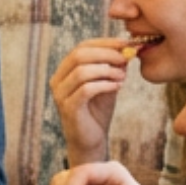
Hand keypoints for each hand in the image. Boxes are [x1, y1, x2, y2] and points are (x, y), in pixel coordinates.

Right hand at [49, 38, 131, 166]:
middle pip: (79, 55)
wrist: (91, 142)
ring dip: (107, 70)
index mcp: (65, 71)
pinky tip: (117, 87)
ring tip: (123, 77)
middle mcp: (58, 80)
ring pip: (82, 71)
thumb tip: (128, 50)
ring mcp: (60, 95)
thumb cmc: (98, 112)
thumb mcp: (107, 84)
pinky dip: (105, 85)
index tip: (127, 43)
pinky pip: (86, 89)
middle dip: (106, 53)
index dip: (105, 43)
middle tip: (126, 58)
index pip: (82, 47)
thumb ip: (113, 68)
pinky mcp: (68, 108)